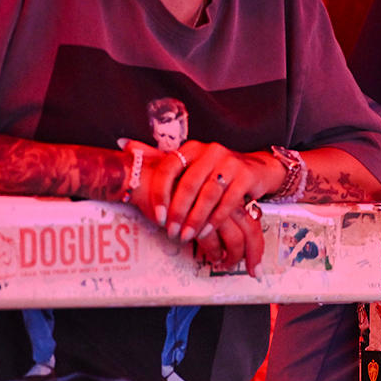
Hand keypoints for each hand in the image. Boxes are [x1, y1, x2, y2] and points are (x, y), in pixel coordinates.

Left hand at [118, 138, 277, 275]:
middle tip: (170, 232)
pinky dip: (216, 219)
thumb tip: (123, 144)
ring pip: (209, 194)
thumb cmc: (214, 171)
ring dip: (196, 219)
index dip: (160, 193)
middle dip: (178, 212)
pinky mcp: (246, 176)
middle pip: (189, 184)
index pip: (169, 167)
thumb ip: (157, 156)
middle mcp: (211, 151)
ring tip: (186, 236)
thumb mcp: (187, 163)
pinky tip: (206, 232)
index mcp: (191, 148)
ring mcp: (230, 162)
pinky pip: (229, 201)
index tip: (156, 217)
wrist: (256, 169)